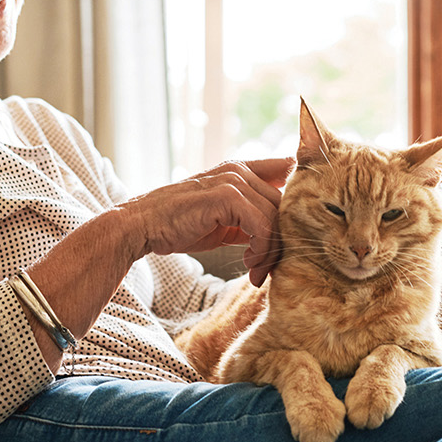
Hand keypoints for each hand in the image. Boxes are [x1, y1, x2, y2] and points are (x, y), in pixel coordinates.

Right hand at [116, 158, 292, 285]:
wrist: (142, 226)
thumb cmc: (180, 225)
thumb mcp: (224, 220)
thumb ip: (251, 220)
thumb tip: (279, 238)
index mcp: (240, 170)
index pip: (286, 170)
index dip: (298, 195)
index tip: (298, 229)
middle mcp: (240, 170)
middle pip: (285, 204)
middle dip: (282, 240)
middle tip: (267, 268)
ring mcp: (234, 181)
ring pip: (276, 218)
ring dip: (270, 252)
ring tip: (256, 271)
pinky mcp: (227, 197)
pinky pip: (262, 226)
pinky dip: (261, 251)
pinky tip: (249, 264)